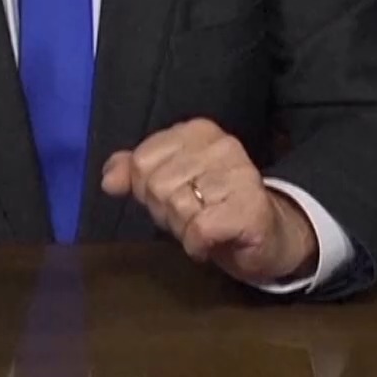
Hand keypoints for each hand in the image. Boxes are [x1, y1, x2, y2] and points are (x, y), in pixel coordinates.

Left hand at [101, 119, 317, 285]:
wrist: (268, 235)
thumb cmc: (212, 207)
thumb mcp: (167, 184)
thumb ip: (134, 173)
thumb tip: (108, 180)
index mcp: (197, 131)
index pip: (141, 160)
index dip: (146, 189)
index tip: (172, 197)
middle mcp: (222, 145)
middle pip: (156, 185)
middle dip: (165, 212)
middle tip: (190, 217)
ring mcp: (240, 174)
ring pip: (177, 207)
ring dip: (183, 230)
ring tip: (203, 228)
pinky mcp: (250, 207)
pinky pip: (199, 229)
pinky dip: (197, 245)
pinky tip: (211, 243)